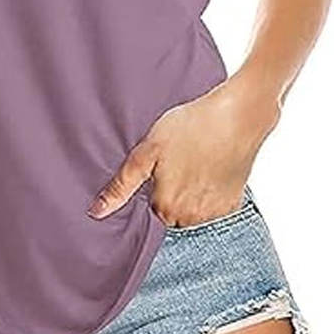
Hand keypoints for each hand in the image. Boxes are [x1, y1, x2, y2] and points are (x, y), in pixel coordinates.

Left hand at [87, 75, 279, 226]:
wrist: (238, 116)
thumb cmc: (190, 127)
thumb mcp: (147, 152)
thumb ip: (121, 185)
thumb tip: (95, 212)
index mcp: (165, 207)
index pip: (148, 210)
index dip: (152, 188)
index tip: (159, 170)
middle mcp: (191, 218)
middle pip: (170, 214)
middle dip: (170, 194)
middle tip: (177, 163)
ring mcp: (215, 213)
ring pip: (192, 212)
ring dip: (190, 196)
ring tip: (193, 163)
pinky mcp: (234, 205)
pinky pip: (214, 208)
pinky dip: (211, 193)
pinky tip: (210, 168)